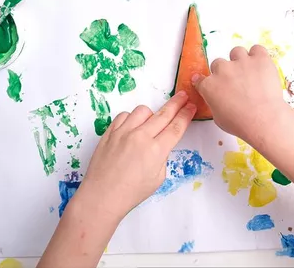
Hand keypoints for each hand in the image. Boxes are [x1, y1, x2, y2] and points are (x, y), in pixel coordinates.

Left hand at [71, 92, 196, 222]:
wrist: (101, 197)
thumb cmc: (131, 193)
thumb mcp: (158, 178)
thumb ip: (162, 156)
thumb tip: (160, 142)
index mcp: (156, 151)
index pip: (176, 126)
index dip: (186, 115)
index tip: (192, 106)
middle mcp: (140, 137)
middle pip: (164, 114)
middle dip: (177, 103)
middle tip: (183, 96)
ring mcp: (123, 133)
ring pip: (143, 111)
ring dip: (151, 115)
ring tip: (151, 123)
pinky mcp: (109, 133)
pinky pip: (124, 116)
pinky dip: (131, 119)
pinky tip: (132, 128)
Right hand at [193, 45, 289, 143]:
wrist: (263, 118)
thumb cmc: (241, 123)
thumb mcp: (218, 118)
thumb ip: (215, 103)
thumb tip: (218, 99)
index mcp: (209, 86)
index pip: (201, 79)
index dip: (206, 81)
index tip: (211, 82)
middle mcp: (222, 70)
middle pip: (218, 63)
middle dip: (226, 72)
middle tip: (236, 83)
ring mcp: (241, 62)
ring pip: (236, 52)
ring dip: (240, 60)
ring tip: (249, 72)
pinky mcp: (259, 59)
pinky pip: (257, 49)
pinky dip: (258, 55)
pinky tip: (261, 65)